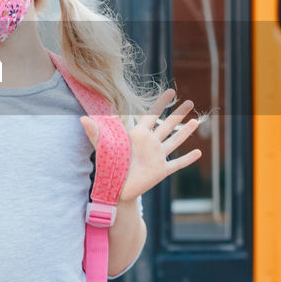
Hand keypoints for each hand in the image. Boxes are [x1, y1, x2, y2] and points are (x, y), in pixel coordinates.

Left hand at [79, 88, 202, 202]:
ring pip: (174, 141)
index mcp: (139, 135)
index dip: (161, 103)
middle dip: (179, 114)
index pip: (151, 115)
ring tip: (196, 121)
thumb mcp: (103, 147)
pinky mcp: (161, 171)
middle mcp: (150, 143)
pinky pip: (177, 163)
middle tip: (190, 102)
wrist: (115, 189)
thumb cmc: (109, 167)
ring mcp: (157, 156)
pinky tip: (198, 152)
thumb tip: (82, 118)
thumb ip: (95, 132)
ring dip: (185, 131)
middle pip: (167, 125)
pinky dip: (187, 159)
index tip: (170, 91)